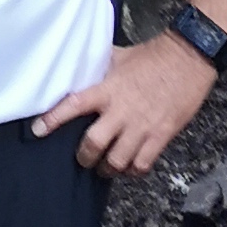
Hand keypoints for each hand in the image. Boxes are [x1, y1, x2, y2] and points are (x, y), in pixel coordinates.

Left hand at [33, 31, 216, 174]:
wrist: (189, 58)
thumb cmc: (153, 55)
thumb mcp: (120, 56)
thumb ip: (100, 68)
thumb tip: (82, 70)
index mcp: (108, 89)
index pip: (73, 105)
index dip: (53, 120)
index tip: (37, 131)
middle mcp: (121, 110)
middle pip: (93, 144)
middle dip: (84, 157)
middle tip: (84, 158)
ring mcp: (141, 126)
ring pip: (116, 161)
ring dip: (108, 168)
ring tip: (106, 166)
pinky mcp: (161, 136)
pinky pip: (141, 165)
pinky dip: (133, 171)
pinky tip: (130, 166)